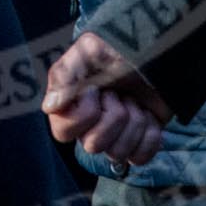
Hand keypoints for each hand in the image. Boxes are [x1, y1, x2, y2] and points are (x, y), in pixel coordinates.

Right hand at [39, 32, 172, 167]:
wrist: (156, 50)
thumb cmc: (117, 48)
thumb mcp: (89, 51)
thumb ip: (64, 75)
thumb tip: (49, 107)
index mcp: (70, 106)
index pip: (63, 132)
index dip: (83, 114)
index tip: (95, 90)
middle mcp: (89, 126)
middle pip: (94, 145)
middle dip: (114, 116)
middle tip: (119, 94)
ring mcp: (115, 136)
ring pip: (118, 153)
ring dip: (133, 122)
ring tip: (134, 101)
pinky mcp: (139, 142)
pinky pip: (140, 158)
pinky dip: (150, 135)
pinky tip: (148, 115)